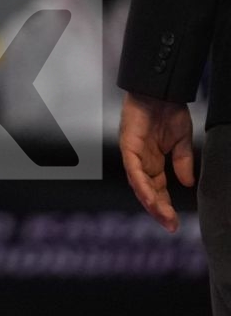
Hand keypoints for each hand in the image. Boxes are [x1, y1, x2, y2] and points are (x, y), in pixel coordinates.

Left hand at [120, 93, 194, 231]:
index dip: (165, 205)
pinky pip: (133, 169)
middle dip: (158, 209)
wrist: (160, 90)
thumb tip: (188, 183)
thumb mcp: (181, 141)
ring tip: (162, 216)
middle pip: (147, 190)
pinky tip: (149, 197)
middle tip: (170, 225)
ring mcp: (133, 153)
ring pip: (138, 183)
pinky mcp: (128, 145)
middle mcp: (141, 160)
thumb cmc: (167, 110)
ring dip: (149, 201)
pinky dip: (140, 184)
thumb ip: (182, 162)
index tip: (174, 221)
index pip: (157, 188)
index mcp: (153, 160)